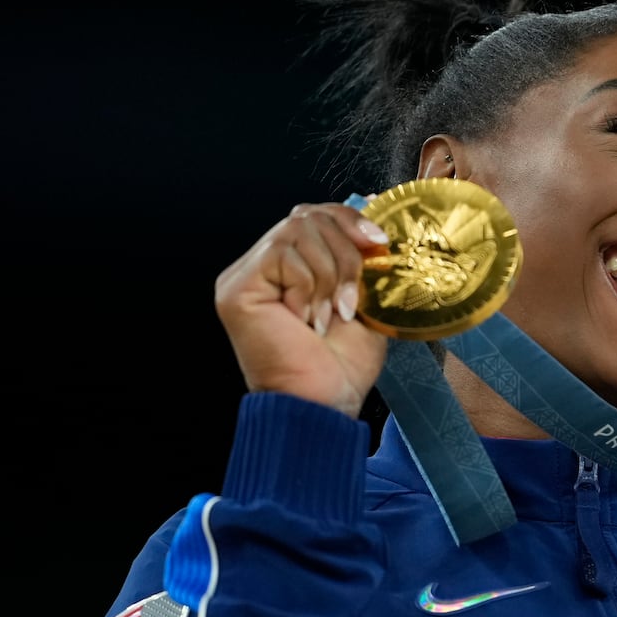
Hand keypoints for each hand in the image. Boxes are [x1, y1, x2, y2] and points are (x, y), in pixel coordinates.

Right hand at [214, 201, 393, 416]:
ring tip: (329, 315)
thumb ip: (362, 260)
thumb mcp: (363, 299)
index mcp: (292, 267)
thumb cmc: (342, 363)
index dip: (350, 219)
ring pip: (299, 231)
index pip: (316, 215)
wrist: (325, 402)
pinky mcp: (236, 286)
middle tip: (351, 298)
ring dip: (330, 275)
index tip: (380, 243)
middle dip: (346, 251)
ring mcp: (246, 274)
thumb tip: (378, 217)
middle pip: (308, 215)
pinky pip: (283, 254)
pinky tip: (306, 320)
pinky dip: (308, 286)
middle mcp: (263, 266)